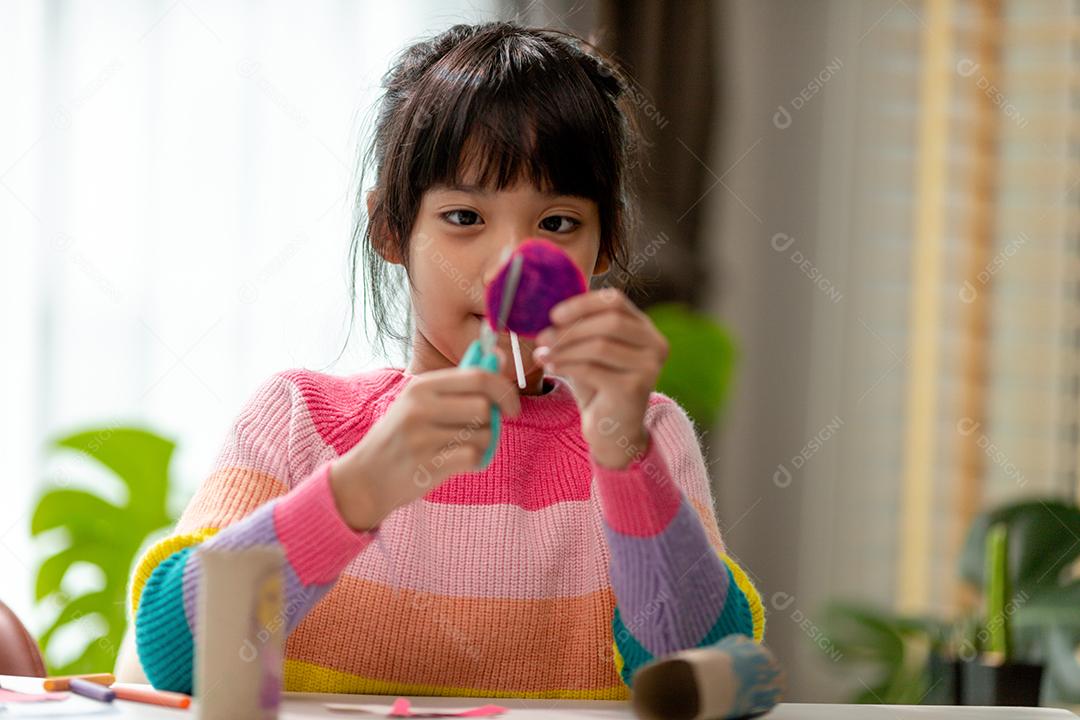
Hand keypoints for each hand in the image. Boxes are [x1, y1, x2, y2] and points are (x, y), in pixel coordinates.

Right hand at [329, 355, 519, 530]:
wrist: (366, 478)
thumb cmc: (402, 437)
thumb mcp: (420, 402)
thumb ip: (460, 383)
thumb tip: (499, 356)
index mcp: (421, 386)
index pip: (478, 376)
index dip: (504, 390)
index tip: (511, 406)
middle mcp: (420, 407)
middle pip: (483, 406)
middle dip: (494, 421)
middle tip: (485, 430)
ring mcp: (422, 436)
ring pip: (483, 434)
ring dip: (484, 444)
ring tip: (462, 448)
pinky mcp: (427, 464)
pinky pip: (473, 457)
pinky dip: (475, 462)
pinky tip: (460, 463)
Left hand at [533, 287, 667, 468]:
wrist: (612, 430)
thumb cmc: (598, 385)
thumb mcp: (590, 351)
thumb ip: (579, 329)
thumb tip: (548, 313)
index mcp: (645, 329)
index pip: (615, 301)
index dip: (582, 304)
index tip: (553, 314)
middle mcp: (655, 345)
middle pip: (610, 322)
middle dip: (571, 328)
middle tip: (542, 336)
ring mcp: (649, 367)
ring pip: (600, 345)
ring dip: (565, 349)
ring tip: (542, 354)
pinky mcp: (635, 388)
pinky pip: (593, 369)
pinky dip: (566, 366)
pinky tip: (550, 368)